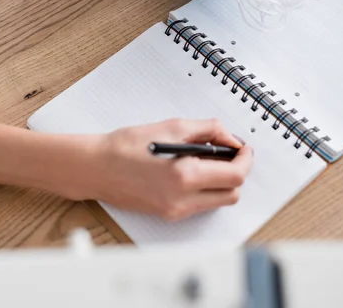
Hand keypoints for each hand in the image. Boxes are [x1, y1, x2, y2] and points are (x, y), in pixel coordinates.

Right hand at [64, 118, 252, 220]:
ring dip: (221, 181)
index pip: (235, 176)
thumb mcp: (171, 127)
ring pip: (218, 201)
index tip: (243, 147)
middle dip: (236, 171)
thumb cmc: (126, 146)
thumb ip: (207, 130)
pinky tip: (191, 169)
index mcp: (185, 177)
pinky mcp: (168, 215)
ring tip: (207, 158)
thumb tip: (229, 137)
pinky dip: (205, 188)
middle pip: (232, 193)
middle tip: (229, 151)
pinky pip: (199, 204)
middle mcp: (183, 200)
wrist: (97, 167)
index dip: (245, 159)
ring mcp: (175, 211)